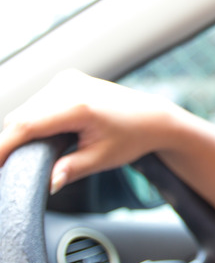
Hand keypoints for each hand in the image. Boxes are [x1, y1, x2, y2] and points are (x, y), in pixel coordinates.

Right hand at [0, 69, 183, 193]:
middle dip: (11, 142)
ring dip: (21, 130)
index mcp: (78, 105)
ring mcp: (68, 80)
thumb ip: (70, 170)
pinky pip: (37, 102)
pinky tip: (41, 135)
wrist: (152, 117)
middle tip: (11, 167)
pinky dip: (32, 119)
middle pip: (21, 117)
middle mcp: (69, 86)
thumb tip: (47, 183)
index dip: (3, 147)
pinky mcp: (67, 79)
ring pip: (26, 108)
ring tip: (26, 154)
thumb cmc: (132, 137)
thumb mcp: (101, 159)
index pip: (26, 125)